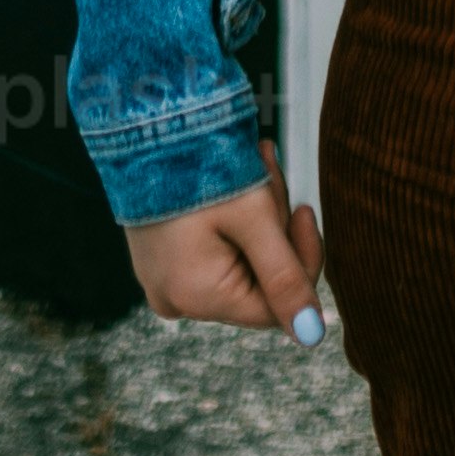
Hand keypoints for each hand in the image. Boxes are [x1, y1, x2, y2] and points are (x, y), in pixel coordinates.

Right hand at [125, 154, 330, 337]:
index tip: (304, 210)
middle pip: (257, 279)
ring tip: (251, 162)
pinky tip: (230, 177)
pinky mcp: (161, 260)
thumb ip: (286, 276)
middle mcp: (176, 300)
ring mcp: (164, 281)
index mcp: (196, 297)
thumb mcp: (253, 218)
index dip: (299, 258)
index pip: (276, 304)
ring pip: (240, 261)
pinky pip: (212, 252)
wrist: (143, 120)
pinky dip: (231, 219)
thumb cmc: (197, 165)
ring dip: (256, 215)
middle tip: (267, 169)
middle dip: (273, 227)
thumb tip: (311, 334)